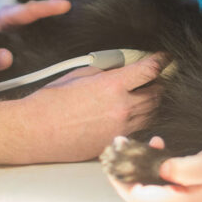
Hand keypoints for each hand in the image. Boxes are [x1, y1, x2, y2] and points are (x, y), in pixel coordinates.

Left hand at [0, 0, 70, 85]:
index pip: (24, 9)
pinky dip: (64, 15)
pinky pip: (52, 16)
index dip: (43, 6)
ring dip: (60, 1)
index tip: (63, 5)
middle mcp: (17, 15)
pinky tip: (74, 22)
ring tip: (75, 12)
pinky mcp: (39, 28)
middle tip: (69, 4)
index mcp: (3, 21)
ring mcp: (30, 21)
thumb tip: (5, 56)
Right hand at [16, 56, 163, 163]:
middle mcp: (122, 108)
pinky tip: (136, 113)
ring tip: (150, 93)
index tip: (165, 58)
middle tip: (157, 76)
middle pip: (156, 93)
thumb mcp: (79, 74)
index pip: (150, 70)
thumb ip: (105, 71)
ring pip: (152, 113)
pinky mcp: (115, 143)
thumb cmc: (51, 101)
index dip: (161, 61)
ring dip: (154, 102)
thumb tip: (120, 69)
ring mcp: (121, 128)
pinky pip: (139, 129)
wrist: (35, 131)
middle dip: (159, 82)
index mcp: (113, 86)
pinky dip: (142, 119)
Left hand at [107, 138, 201, 201]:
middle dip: (123, 169)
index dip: (119, 175)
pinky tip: (155, 147)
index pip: (135, 195)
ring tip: (132, 142)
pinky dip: (148, 166)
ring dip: (135, 165)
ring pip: (143, 187)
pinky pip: (154, 183)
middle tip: (117, 144)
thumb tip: (157, 166)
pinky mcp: (177, 196)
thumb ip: (180, 167)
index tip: (114, 153)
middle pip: (135, 193)